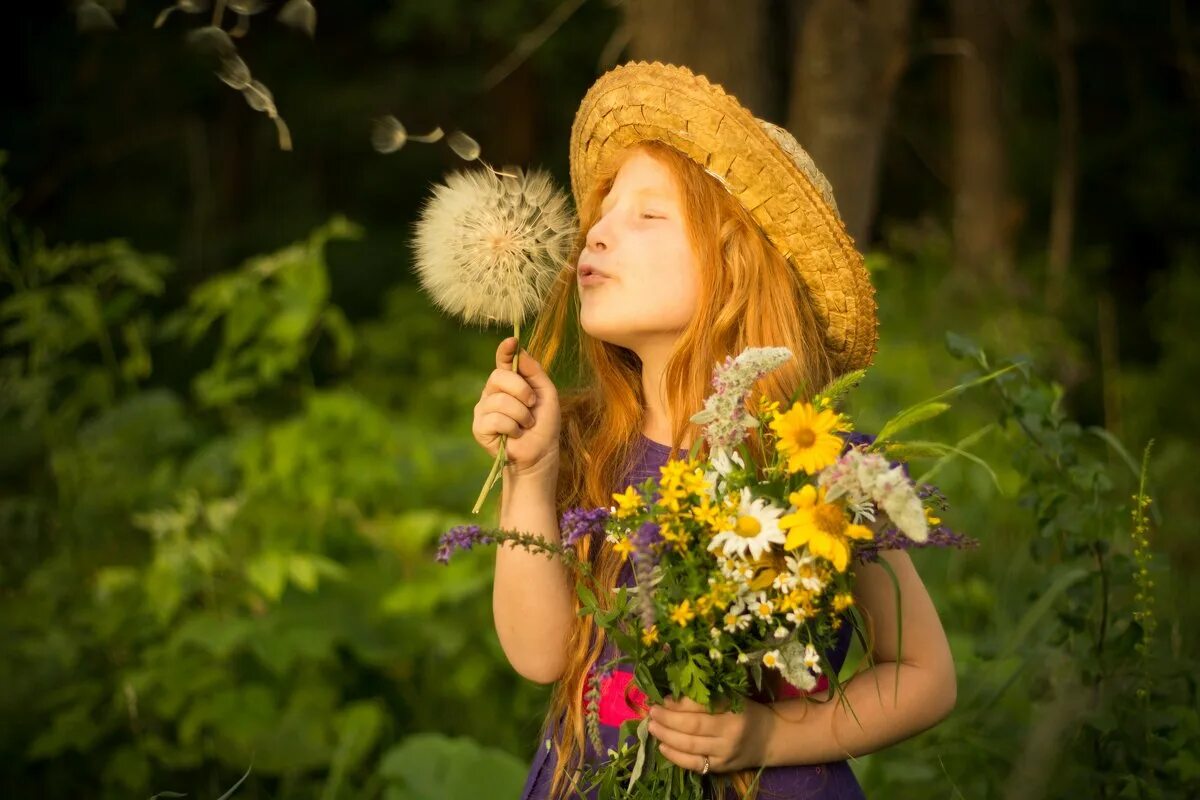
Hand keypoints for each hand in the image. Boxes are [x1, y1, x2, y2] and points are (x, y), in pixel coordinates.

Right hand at [472, 337, 560, 478]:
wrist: (541, 454)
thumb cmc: (545, 424)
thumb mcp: (546, 393)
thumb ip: (534, 371)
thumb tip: (519, 349)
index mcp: (509, 382)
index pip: (503, 360)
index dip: (505, 350)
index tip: (512, 341)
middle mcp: (492, 392)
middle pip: (499, 376)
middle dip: (522, 391)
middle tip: (531, 405)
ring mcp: (483, 409)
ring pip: (500, 400)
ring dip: (521, 415)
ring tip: (526, 425)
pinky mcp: (479, 427)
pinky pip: (496, 419)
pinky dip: (513, 428)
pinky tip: (515, 435)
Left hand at [646, 695, 774, 773]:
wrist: (768, 738)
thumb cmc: (745, 711)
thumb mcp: (731, 697)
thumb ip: (705, 697)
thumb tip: (670, 697)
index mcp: (734, 709)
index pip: (702, 705)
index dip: (680, 702)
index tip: (663, 698)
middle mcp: (730, 732)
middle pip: (693, 725)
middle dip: (668, 718)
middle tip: (652, 712)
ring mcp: (725, 752)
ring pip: (690, 745)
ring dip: (667, 736)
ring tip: (652, 727)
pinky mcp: (720, 767)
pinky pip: (694, 764)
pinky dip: (675, 756)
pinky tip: (662, 746)